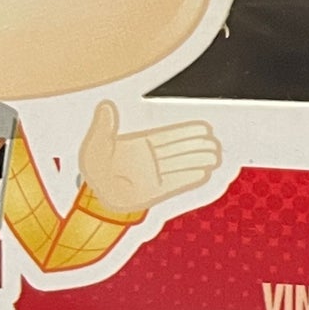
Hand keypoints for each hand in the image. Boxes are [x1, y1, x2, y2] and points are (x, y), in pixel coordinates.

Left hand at [78, 101, 220, 216]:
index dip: (188, 132)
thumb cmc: (94, 171)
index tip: (204, 129)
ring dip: (199, 160)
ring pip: (182, 165)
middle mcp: (151, 159)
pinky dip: (190, 178)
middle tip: (215, 143)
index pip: (169, 136)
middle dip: (198, 146)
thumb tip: (105, 108)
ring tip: (216, 156)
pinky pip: (177, 183)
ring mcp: (154, 175)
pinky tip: (204, 173)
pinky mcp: (155, 192)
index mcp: (140, 145)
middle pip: (180, 150)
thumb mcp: (94, 146)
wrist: (93, 201)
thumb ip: (103, 127)